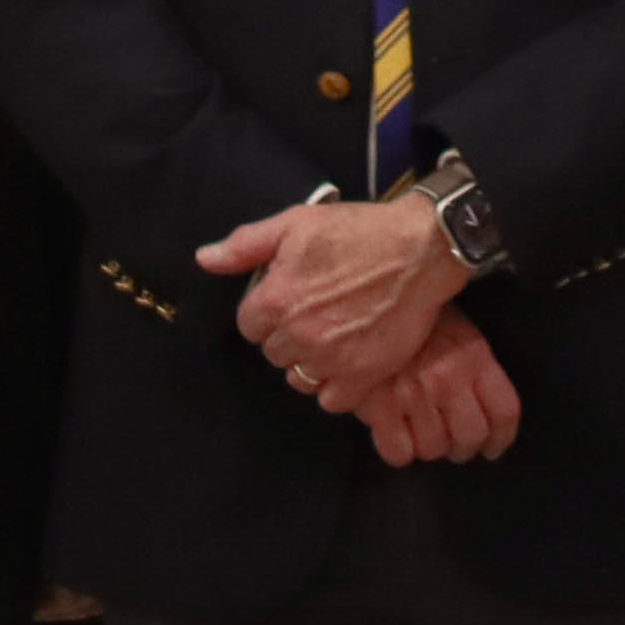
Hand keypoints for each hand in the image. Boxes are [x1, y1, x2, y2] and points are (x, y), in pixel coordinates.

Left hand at [202, 192, 472, 411]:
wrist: (420, 250)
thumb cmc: (358, 232)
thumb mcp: (296, 223)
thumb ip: (245, 245)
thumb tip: (204, 259)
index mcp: (274, 301)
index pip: (249, 326)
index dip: (268, 311)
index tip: (291, 299)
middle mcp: (298, 336)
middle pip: (274, 353)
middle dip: (289, 336)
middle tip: (318, 312)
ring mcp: (331, 360)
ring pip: (299, 378)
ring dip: (310, 363)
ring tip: (333, 337)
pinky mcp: (362, 376)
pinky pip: (331, 400)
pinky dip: (336, 385)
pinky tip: (349, 359)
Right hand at [351, 316, 523, 466]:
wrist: (366, 300)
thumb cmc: (415, 318)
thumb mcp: (458, 331)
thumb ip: (473, 368)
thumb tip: (479, 409)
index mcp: (474, 358)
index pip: (504, 412)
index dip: (500, 438)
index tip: (492, 448)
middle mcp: (448, 379)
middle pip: (470, 437)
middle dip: (463, 449)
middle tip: (453, 447)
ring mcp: (414, 394)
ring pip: (434, 448)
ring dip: (429, 448)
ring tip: (420, 435)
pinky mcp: (379, 406)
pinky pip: (398, 452)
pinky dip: (399, 452)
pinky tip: (396, 437)